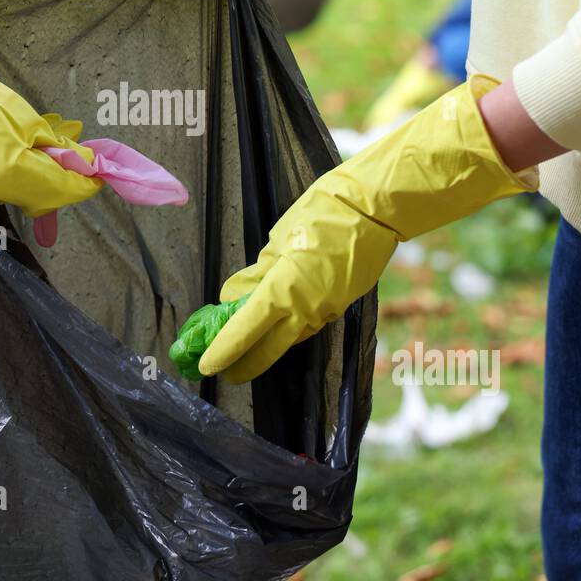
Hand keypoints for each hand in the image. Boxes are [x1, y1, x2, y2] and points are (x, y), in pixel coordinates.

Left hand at [197, 78, 534, 381]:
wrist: (376, 209)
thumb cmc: (322, 214)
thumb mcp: (278, 240)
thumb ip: (256, 274)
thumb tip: (233, 298)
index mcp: (285, 289)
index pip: (245, 330)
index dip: (222, 351)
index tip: (204, 365)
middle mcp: (306, 309)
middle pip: (267, 350)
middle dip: (242, 364)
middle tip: (222, 371)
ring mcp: (326, 311)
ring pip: (287, 339)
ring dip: (263, 346)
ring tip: (240, 347)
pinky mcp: (338, 307)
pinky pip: (304, 325)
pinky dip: (284, 329)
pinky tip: (272, 325)